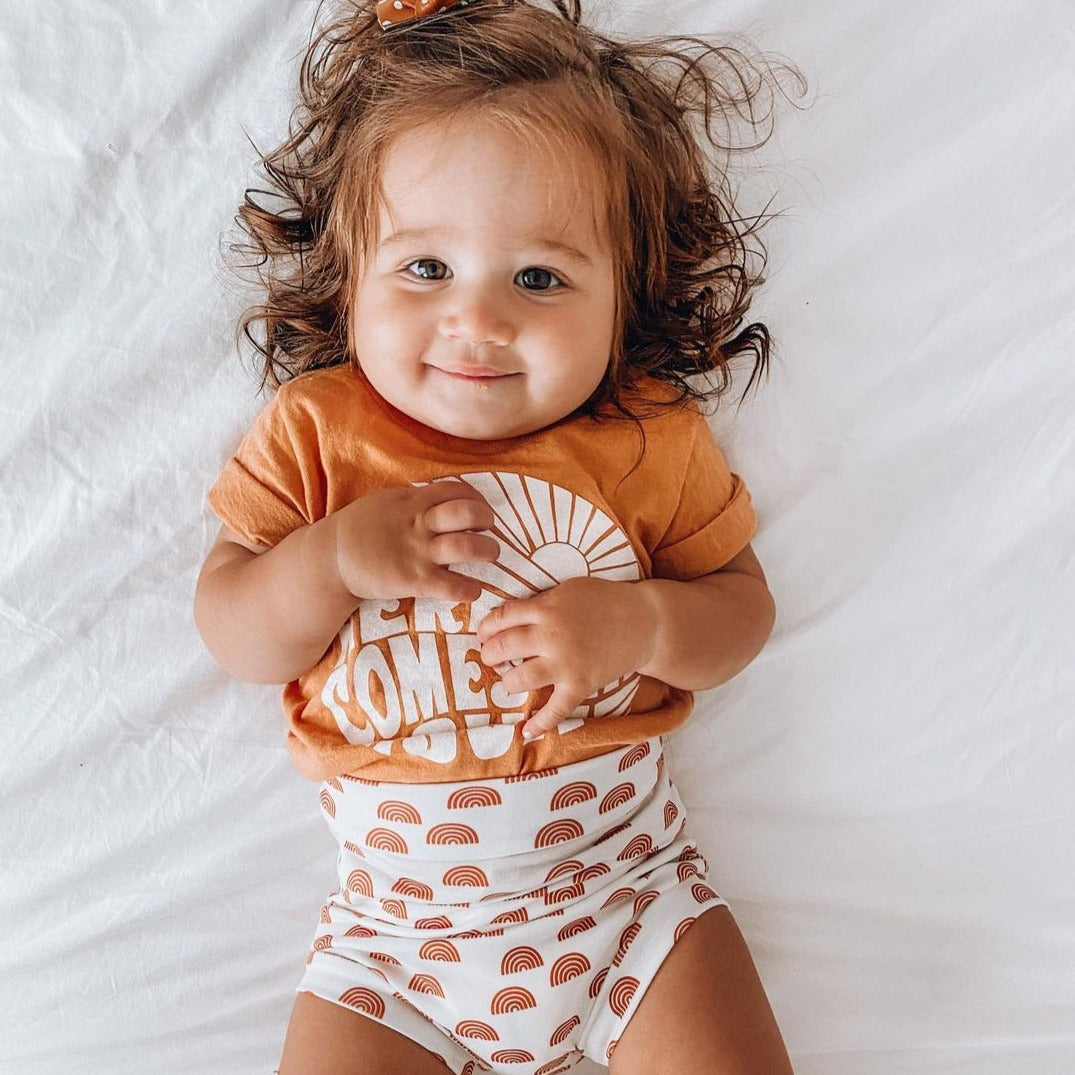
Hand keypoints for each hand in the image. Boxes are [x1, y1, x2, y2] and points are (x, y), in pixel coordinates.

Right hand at [330, 482, 498, 601]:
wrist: (330, 558)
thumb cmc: (359, 528)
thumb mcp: (386, 501)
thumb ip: (414, 499)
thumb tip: (441, 497)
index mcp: (412, 501)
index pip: (456, 490)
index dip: (476, 498)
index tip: (481, 508)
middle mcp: (419, 524)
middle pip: (467, 513)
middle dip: (487, 519)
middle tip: (488, 529)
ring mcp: (417, 553)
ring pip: (466, 547)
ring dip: (488, 551)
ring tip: (490, 555)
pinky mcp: (413, 581)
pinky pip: (451, 585)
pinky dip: (470, 589)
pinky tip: (474, 590)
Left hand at [475, 577, 656, 738]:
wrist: (644, 622)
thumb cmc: (604, 600)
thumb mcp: (568, 590)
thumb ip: (539, 603)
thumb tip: (508, 617)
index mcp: (546, 609)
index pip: (503, 618)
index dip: (486, 627)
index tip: (483, 634)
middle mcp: (552, 637)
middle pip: (504, 647)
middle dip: (490, 654)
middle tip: (491, 657)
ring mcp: (566, 664)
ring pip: (520, 679)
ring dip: (507, 681)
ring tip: (509, 679)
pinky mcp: (580, 685)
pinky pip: (555, 710)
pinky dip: (540, 724)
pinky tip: (526, 731)